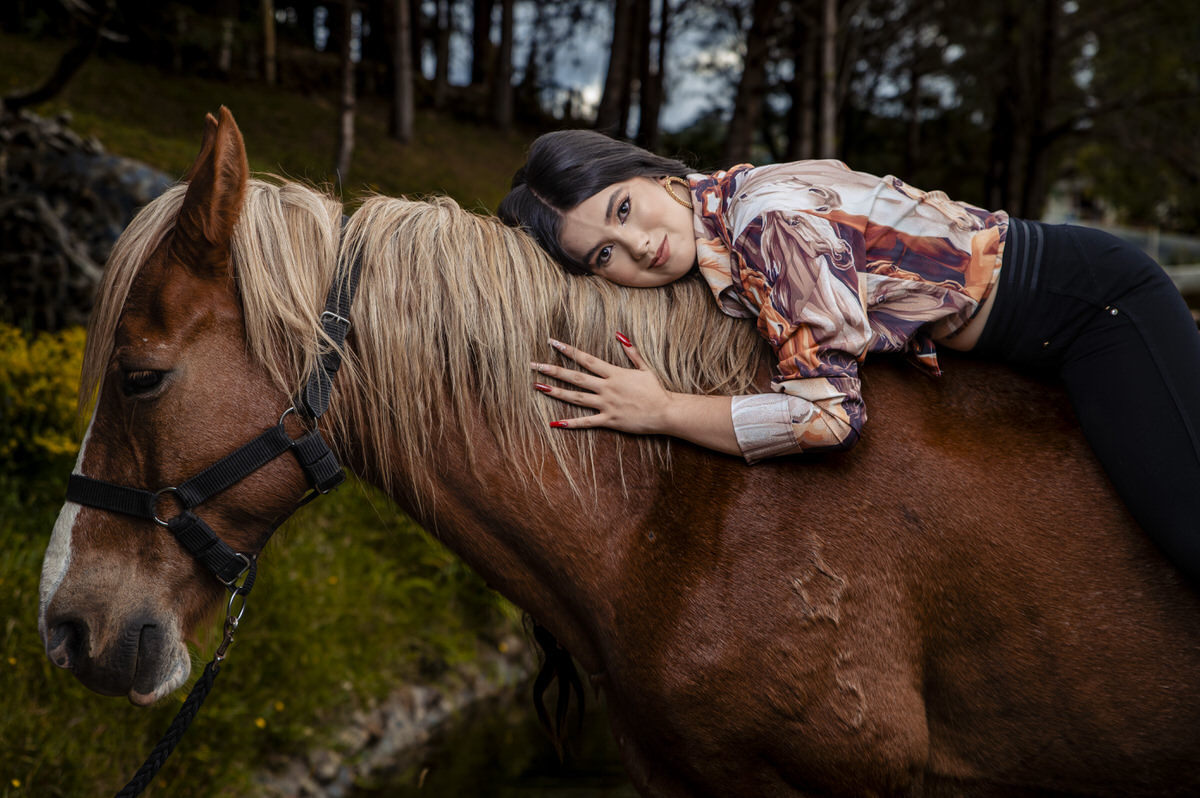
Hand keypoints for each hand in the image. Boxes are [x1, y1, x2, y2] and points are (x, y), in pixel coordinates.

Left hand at [531, 334, 671, 434]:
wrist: (665, 411)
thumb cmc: (655, 390)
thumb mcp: (644, 368)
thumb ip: (631, 352)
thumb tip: (619, 334)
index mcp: (614, 373)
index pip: (586, 359)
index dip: (568, 350)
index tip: (553, 342)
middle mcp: (607, 388)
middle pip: (576, 377)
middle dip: (554, 370)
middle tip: (535, 365)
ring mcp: (606, 404)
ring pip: (576, 398)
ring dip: (556, 392)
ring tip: (539, 386)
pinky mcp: (609, 420)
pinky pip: (587, 422)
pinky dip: (571, 423)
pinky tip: (556, 423)